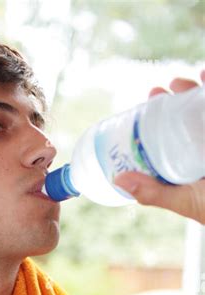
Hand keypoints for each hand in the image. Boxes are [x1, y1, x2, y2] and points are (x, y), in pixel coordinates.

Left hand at [114, 70, 204, 223]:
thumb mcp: (183, 200)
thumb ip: (154, 192)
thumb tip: (118, 179)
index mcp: (188, 161)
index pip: (171, 133)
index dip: (159, 116)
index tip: (146, 103)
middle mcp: (202, 146)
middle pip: (189, 115)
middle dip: (176, 97)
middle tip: (158, 91)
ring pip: (204, 107)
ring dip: (193, 90)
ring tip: (179, 83)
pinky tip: (204, 73)